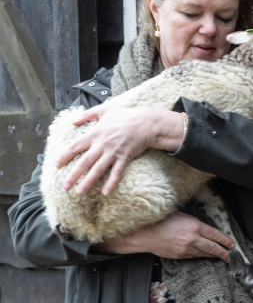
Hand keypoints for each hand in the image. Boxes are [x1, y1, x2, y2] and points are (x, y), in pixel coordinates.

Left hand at [56, 105, 184, 195]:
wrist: (145, 122)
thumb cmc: (126, 115)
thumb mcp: (104, 109)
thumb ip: (87, 114)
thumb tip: (72, 121)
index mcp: (95, 133)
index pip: (75, 147)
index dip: (64, 156)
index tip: (57, 166)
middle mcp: (101, 144)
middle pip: (84, 162)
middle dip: (73, 175)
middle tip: (65, 187)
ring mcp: (113, 152)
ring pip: (97, 170)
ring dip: (88, 182)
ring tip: (79, 193)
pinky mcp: (124, 157)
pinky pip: (116, 172)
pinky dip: (111, 182)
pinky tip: (105, 192)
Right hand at [95, 212, 234, 262]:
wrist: (145, 234)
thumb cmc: (162, 220)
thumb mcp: (182, 216)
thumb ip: (195, 224)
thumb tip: (205, 230)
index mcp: (194, 226)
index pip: (215, 235)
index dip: (225, 240)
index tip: (232, 244)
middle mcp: (192, 239)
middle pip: (213, 248)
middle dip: (224, 253)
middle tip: (231, 256)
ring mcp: (186, 249)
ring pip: (204, 254)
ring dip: (214, 255)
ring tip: (222, 257)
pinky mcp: (179, 256)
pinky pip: (194, 256)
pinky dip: (202, 256)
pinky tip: (206, 256)